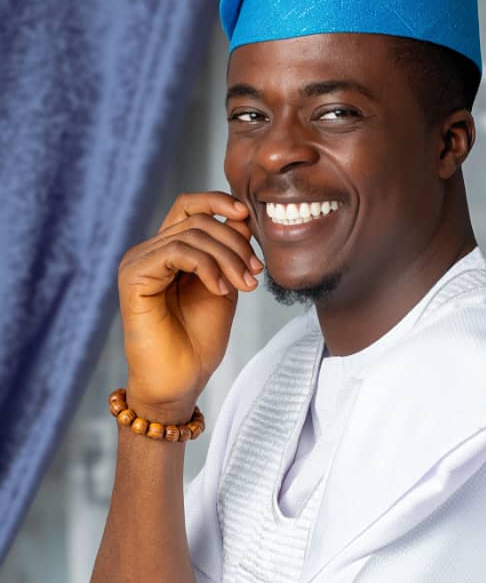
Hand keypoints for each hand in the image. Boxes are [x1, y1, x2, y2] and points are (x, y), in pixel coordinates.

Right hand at [118, 192, 263, 417]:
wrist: (180, 381)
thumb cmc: (198, 341)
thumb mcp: (225, 287)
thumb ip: (229, 253)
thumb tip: (240, 217)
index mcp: (169, 251)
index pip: (190, 206)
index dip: (218, 201)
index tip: (248, 216)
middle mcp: (150, 252)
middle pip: (196, 219)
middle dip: (234, 243)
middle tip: (254, 275)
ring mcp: (139, 262)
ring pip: (191, 234)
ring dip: (227, 258)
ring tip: (244, 286)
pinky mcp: (133, 276)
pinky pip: (176, 252)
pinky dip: (206, 267)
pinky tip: (220, 290)